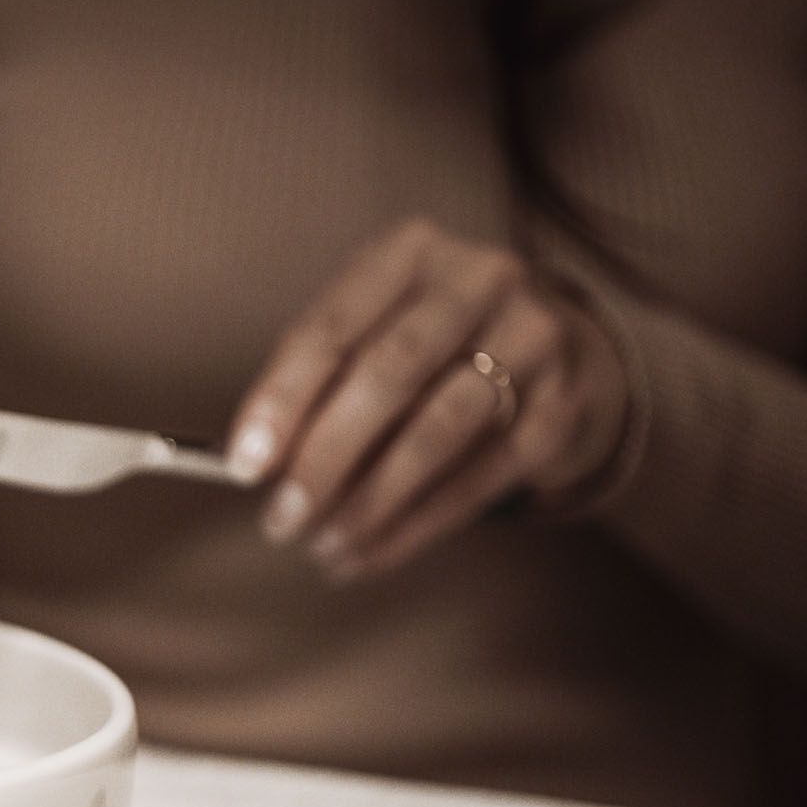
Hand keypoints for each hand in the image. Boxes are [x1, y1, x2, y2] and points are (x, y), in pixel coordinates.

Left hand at [223, 218, 629, 579]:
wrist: (550, 347)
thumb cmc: (426, 344)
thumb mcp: (368, 334)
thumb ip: (315, 385)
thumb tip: (258, 466)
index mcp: (410, 251)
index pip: (331, 329)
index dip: (282, 401)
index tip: (245, 465)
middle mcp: (479, 279)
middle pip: (389, 375)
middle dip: (326, 459)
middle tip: (282, 520)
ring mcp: (533, 338)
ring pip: (438, 430)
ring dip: (371, 501)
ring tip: (324, 547)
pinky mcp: (561, 407)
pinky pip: (482, 477)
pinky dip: (417, 525)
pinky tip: (371, 554)